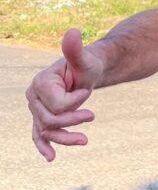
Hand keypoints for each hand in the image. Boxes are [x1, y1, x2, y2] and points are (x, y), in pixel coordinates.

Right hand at [26, 29, 103, 160]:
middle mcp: (33, 96)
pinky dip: (44, 146)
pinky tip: (51, 157)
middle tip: (92, 115)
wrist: (89, 71)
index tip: (86, 92)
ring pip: (45, 131)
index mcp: (41, 82)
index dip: (75, 103)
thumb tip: (73, 32)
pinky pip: (39, 135)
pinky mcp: (41, 118)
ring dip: (64, 138)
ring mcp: (36, 109)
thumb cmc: (88, 64)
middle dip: (72, 121)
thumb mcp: (85, 58)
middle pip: (50, 120)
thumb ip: (76, 49)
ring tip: (85, 140)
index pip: (56, 105)